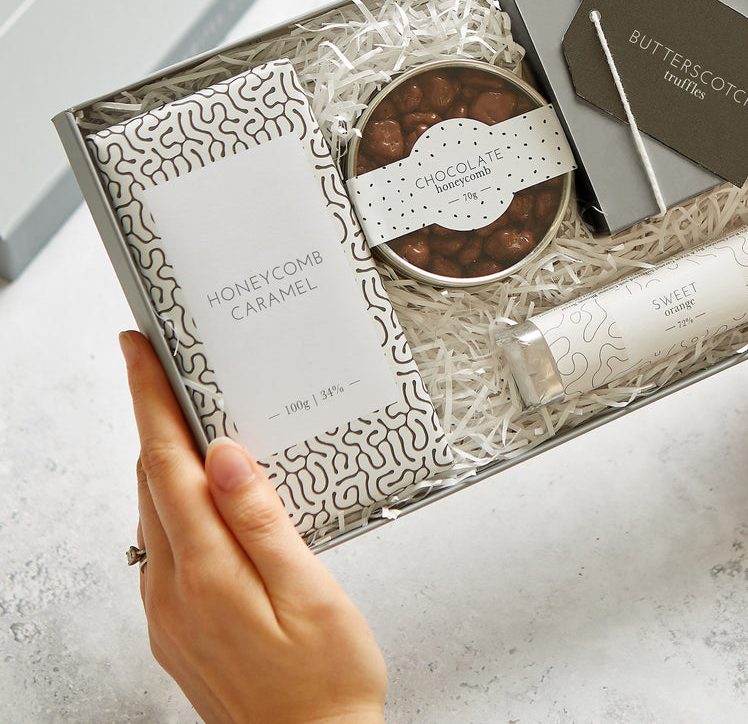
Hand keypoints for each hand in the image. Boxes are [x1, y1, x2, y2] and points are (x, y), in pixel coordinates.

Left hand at [122, 330, 386, 723]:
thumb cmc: (326, 678)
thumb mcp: (309, 592)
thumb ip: (262, 521)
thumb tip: (225, 458)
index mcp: (207, 574)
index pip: (166, 464)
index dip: (150, 400)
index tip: (137, 352)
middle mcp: (172, 592)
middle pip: (151, 481)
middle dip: (154, 418)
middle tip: (166, 369)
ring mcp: (168, 613)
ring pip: (152, 513)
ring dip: (164, 459)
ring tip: (189, 418)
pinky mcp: (175, 627)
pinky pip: (162, 547)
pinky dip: (174, 504)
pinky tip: (203, 496)